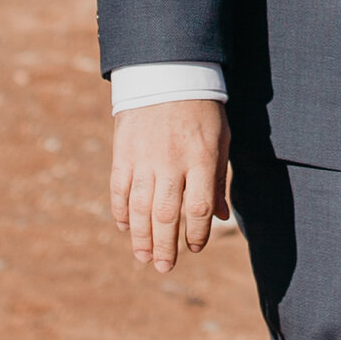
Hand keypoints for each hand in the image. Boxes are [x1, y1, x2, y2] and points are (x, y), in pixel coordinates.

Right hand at [110, 96, 233, 273]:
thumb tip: (221, 218)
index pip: (199, 208)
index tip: (195, 247)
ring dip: (141, 237)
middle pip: (167, 215)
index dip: (197, 234)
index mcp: (201, 159)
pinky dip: (121, 211)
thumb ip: (218, 179)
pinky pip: (119, 190)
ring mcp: (144, 158)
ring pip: (140, 208)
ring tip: (144, 257)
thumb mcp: (220, 141)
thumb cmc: (201, 110)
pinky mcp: (123, 153)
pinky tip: (126, 228)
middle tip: (165, 267)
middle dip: (166, 246)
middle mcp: (171, 162)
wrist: (167, 73)